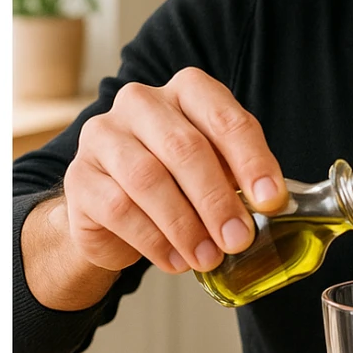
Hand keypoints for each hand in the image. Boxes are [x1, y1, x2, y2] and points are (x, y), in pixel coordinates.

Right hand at [57, 67, 286, 277]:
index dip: (252, 160)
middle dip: (217, 199)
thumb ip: (239, 178)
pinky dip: (154, 241)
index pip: (223, 118)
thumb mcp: (215, 171)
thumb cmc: (176, 183)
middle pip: (184, 147)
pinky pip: (118, 208)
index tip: (272, 201)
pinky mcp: (80, 176)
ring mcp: (103, 136)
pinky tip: (176, 261)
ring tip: (208, 257)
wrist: (112, 211)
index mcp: (185, 91)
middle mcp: (140, 103)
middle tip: (239, 238)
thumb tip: (272, 204)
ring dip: (185, 225)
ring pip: (147, 178)